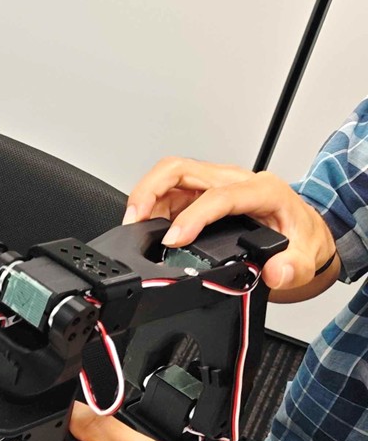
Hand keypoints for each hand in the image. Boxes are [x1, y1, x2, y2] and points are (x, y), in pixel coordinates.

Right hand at [125, 157, 335, 291]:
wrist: (301, 230)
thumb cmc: (300, 236)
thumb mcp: (307, 256)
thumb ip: (294, 268)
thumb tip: (274, 272)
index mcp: (262, 190)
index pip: (219, 195)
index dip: (192, 216)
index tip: (174, 240)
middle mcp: (234, 180)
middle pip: (181, 169)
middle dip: (150, 191)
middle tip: (135, 219)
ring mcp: (214, 183)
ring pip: (168, 175)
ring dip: (145, 196)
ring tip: (133, 225)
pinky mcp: (199, 192)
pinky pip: (167, 191)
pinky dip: (150, 206)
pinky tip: (145, 226)